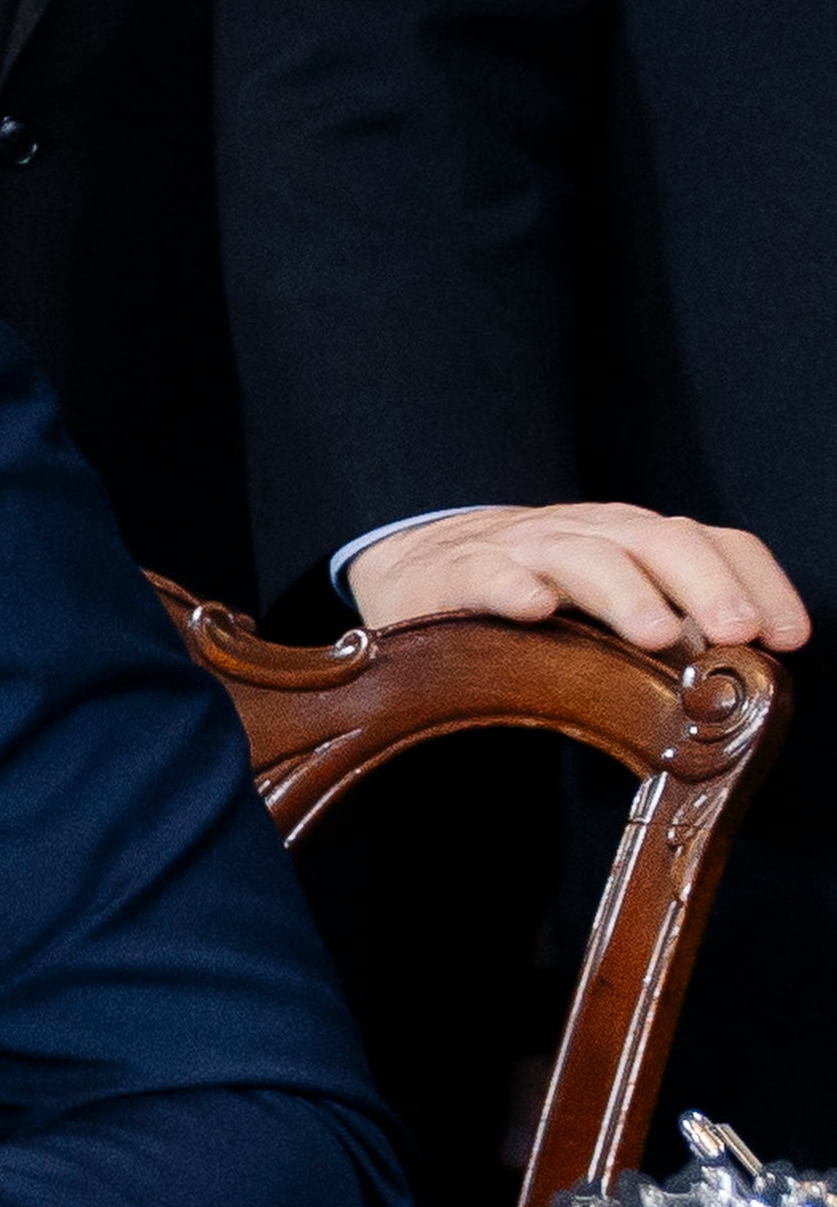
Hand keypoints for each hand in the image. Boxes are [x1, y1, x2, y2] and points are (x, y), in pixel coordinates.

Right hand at [350, 502, 808, 659]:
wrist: (418, 568)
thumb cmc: (536, 596)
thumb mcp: (613, 605)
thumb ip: (673, 629)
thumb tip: (739, 674)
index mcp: (633, 539)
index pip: (710, 542)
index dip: (757, 582)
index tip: (789, 637)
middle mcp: (585, 532)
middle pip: (657, 539)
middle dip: (704, 584)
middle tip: (735, 633)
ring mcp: (519, 548)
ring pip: (583, 554)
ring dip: (626, 590)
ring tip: (657, 634)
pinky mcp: (453, 572)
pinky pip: (485, 573)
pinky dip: (511, 585)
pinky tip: (534, 609)